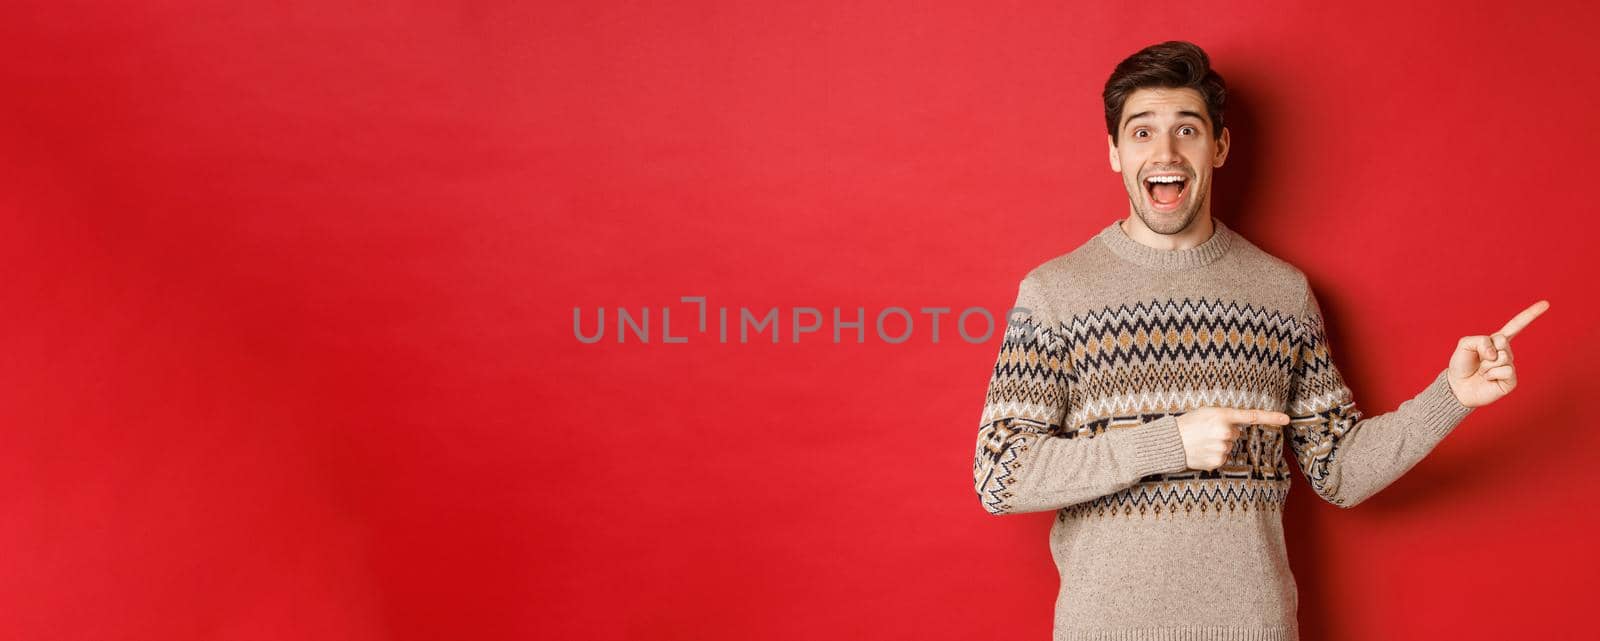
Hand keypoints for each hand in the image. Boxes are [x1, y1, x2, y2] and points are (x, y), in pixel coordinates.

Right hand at [1176, 407, 1290, 470]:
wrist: (1170, 442)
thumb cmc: (1187, 424)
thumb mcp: (1206, 412)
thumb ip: (1225, 417)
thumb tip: (1238, 430)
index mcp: (1223, 416)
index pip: (1253, 416)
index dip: (1271, 417)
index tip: (1286, 419)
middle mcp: (1226, 432)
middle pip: (1236, 433)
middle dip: (1225, 433)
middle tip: (1206, 432)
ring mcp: (1222, 448)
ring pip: (1229, 446)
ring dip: (1218, 444)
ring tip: (1201, 442)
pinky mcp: (1218, 461)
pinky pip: (1223, 458)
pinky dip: (1214, 455)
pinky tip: (1202, 451)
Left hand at [1447, 300, 1549, 407]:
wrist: (1457, 387)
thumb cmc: (1461, 365)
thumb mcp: (1464, 345)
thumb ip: (1479, 340)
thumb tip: (1496, 353)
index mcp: (1497, 341)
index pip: (1516, 326)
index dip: (1530, 315)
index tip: (1546, 303)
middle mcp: (1506, 352)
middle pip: (1502, 340)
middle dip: (1486, 349)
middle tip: (1480, 360)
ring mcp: (1509, 365)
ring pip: (1502, 356)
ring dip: (1487, 364)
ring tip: (1482, 371)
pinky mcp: (1511, 380)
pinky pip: (1506, 370)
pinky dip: (1492, 374)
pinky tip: (1487, 378)